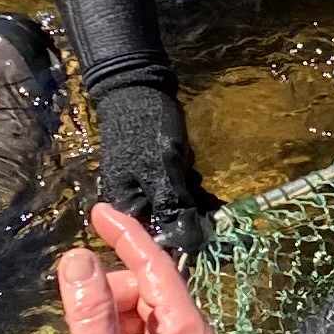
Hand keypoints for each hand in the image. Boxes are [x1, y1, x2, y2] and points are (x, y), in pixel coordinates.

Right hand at [91, 81, 217, 262]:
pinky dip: (187, 186)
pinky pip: (174, 192)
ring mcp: (143, 190)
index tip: (208, 229)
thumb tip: (190, 245)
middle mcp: (131, 205)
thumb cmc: (146, 129)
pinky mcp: (155, 176)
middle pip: (167, 225)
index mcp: (126, 208)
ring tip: (198, 179)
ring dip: (191, 199)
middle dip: (190, 214)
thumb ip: (174, 208)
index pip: (157, 240)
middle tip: (204, 197)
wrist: (137, 88)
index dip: (184, 238)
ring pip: (174, 208)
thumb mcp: (162, 171)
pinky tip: (192, 172)